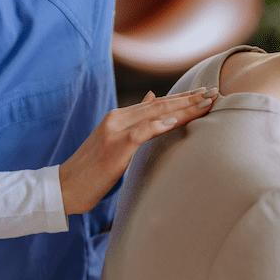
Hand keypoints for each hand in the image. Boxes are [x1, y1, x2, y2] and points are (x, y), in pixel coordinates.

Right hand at [58, 87, 217, 213]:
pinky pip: (140, 133)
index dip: (182, 98)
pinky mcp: (114, 147)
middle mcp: (117, 119)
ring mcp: (115, 131)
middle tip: (214, 92)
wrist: (65, 187)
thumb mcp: (114, 141)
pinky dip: (158, 126)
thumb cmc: (92, 169)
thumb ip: (135, 121)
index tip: (205, 93)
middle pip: (160, 105)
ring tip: (205, 103)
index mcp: (119, 117)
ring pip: (154, 114)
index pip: (157, 103)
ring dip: (183, 108)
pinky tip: (175, 122)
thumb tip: (152, 97)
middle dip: (189, 99)